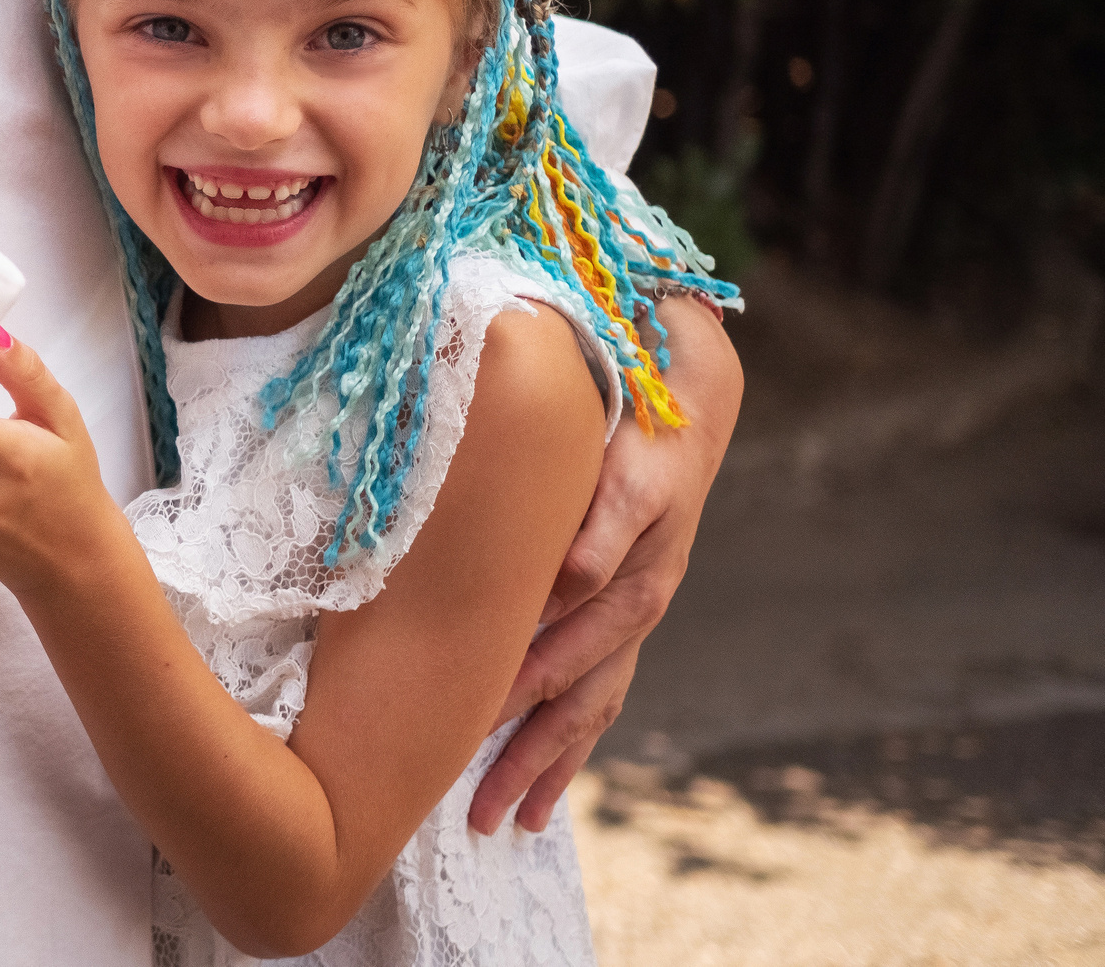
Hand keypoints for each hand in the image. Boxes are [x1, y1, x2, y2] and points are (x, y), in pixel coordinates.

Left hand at [469, 297, 742, 832]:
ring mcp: (642, 595)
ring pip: (596, 689)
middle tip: (472, 748)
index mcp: (645, 484)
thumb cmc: (635, 360)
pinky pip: (600, 696)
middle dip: (533, 698)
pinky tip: (527, 808)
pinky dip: (563, 754)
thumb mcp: (626, 349)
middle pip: (594, 641)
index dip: (559, 586)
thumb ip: (589, 370)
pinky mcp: (627, 617)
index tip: (512, 630)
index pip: (602, 546)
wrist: (694, 379)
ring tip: (492, 816)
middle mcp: (650, 556)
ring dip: (542, 754)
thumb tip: (543, 412)